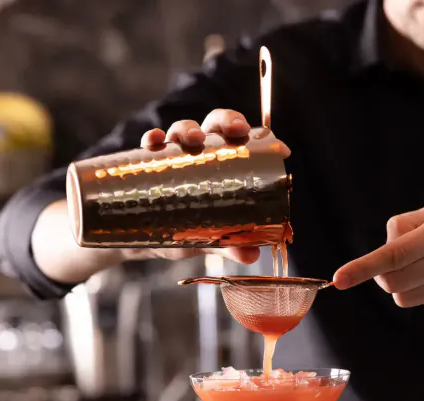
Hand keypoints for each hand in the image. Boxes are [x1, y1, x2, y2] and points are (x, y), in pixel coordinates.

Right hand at [128, 109, 290, 264]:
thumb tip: (252, 256)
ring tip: (193, 139)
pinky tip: (153, 140)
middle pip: (216, 125)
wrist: (142, 240)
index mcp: (221, 164)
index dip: (263, 139)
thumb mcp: (207, 238)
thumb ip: (228, 244)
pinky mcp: (147, 162)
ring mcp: (174, 155)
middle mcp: (199, 153)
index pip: (244, 142)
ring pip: (183, 129)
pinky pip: (149, 144)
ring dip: (188, 128)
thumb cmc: (182, 231)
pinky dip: (152, 139)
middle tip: (235, 131)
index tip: (280, 148)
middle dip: (227, 121)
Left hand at [333, 201, 423, 309]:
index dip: (363, 266)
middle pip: (392, 281)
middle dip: (380, 274)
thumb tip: (383, 248)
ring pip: (403, 297)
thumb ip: (409, 224)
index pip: (394, 252)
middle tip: (393, 261)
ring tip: (423, 266)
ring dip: (399, 284)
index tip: (339, 278)